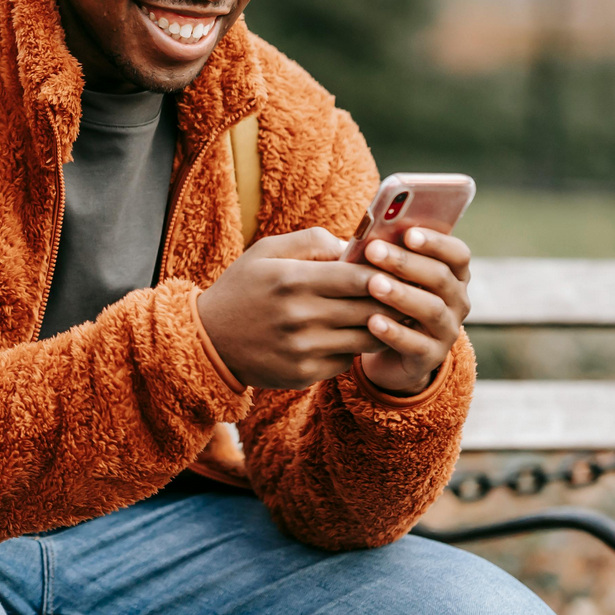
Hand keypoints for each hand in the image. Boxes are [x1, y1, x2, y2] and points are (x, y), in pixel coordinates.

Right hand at [195, 228, 407, 389]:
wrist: (208, 340)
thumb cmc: (243, 288)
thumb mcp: (266, 251)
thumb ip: (313, 240)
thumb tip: (356, 247)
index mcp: (292, 279)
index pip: (358, 277)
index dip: (385, 273)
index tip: (396, 270)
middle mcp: (299, 316)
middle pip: (370, 309)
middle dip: (392, 300)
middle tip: (406, 293)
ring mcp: (302, 349)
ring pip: (366, 339)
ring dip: (382, 327)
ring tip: (389, 315)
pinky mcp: (304, 374)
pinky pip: (347, 361)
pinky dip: (353, 348)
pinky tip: (349, 336)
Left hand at [353, 227, 470, 395]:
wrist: (389, 352)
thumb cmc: (388, 300)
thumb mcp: (391, 276)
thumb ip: (386, 255)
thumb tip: (366, 236)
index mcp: (453, 275)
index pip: (457, 254)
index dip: (436, 242)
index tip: (408, 233)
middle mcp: (457, 301)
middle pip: (440, 277)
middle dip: (405, 262)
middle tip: (374, 251)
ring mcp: (447, 330)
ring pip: (431, 309)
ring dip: (402, 294)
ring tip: (374, 284)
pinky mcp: (430, 357)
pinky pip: (416, 344)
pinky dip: (395, 332)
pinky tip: (372, 322)